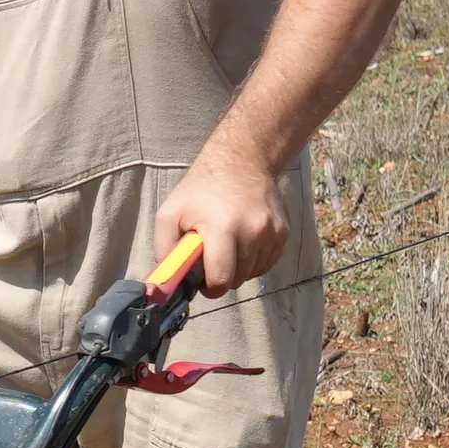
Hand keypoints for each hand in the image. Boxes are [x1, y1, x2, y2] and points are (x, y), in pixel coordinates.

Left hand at [154, 139, 288, 295]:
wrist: (242, 160)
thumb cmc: (201, 189)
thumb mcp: (170, 213)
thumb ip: (164, 250)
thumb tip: (166, 281)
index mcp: (223, 228)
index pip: (222, 280)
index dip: (209, 287)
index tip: (203, 281)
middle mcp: (253, 231)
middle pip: (238, 279)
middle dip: (222, 275)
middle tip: (212, 257)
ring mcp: (273, 232)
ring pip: (253, 273)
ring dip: (239, 268)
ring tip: (227, 245)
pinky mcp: (284, 232)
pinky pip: (267, 263)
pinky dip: (253, 260)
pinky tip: (242, 242)